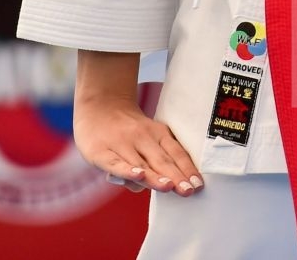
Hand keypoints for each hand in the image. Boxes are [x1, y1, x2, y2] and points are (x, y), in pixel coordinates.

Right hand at [74, 90, 203, 196]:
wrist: (98, 106)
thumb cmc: (127, 131)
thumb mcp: (148, 138)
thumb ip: (155, 162)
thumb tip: (158, 187)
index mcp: (158, 134)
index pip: (176, 153)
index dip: (187, 169)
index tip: (198, 185)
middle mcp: (141, 137)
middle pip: (162, 160)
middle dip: (176, 177)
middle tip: (189, 191)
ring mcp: (121, 144)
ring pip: (140, 164)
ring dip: (156, 177)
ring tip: (169, 187)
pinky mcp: (100, 152)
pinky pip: (116, 164)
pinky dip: (127, 171)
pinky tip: (139, 176)